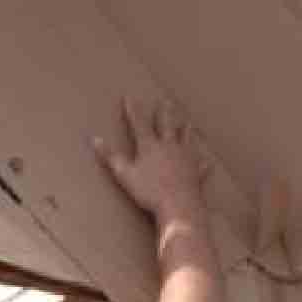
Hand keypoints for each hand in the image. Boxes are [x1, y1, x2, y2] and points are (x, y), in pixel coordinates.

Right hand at [94, 98, 208, 223]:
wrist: (178, 204)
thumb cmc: (149, 190)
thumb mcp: (124, 174)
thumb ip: (111, 157)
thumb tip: (94, 139)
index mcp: (150, 146)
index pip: (139, 123)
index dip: (133, 110)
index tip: (130, 97)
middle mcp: (169, 147)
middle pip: (167, 125)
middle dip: (165, 113)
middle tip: (166, 101)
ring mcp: (185, 158)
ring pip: (186, 139)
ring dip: (186, 130)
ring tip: (188, 122)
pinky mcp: (196, 173)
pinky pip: (200, 166)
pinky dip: (202, 163)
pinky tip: (207, 162)